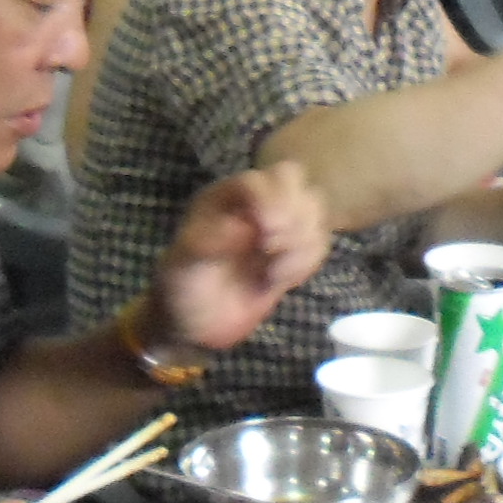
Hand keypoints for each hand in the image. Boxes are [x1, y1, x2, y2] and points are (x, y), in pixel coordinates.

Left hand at [150, 165, 331, 352]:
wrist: (195, 324)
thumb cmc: (183, 288)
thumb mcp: (183, 265)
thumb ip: (207, 242)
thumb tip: (241, 226)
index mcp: (224, 198)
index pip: (258, 180)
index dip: (270, 200)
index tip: (267, 232)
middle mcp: (253, 204)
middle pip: (293, 178)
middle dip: (293, 211)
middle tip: (273, 246)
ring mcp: (276, 226)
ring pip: (313, 209)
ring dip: (302, 241)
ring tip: (274, 271)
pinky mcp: (293, 252)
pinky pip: (319, 242)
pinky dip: (307, 261)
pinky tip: (281, 280)